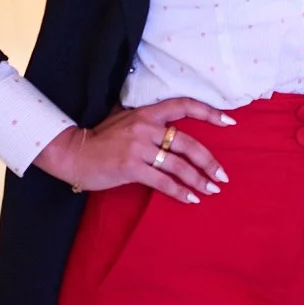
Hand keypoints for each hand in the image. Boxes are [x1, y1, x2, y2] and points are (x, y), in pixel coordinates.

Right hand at [33, 97, 234, 202]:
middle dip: (209, 161)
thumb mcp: (124, 119)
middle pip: (188, 143)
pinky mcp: (131, 167)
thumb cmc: (100, 138)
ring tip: (213, 189)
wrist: (72, 152)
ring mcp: (138, 147)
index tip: (230, 121)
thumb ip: (147, 119)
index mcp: (147, 112)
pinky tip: (192, 198)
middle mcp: (146, 127)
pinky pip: (163, 181)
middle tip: (223, 175)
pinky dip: (180, 191)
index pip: (184, 106)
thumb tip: (171, 123)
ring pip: (178, 165)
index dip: (209, 112)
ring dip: (199, 180)